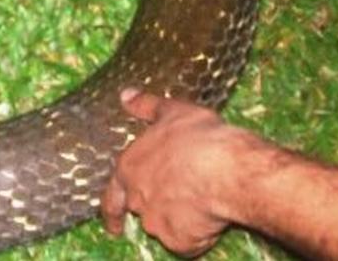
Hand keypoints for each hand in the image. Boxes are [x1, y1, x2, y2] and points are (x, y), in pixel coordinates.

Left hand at [100, 89, 260, 256]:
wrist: (226, 170)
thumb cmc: (199, 137)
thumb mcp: (172, 112)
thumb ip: (146, 106)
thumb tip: (126, 95)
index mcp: (129, 168)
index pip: (111, 196)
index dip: (112, 210)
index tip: (113, 225)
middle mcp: (137, 198)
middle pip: (141, 209)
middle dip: (156, 207)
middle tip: (177, 200)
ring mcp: (157, 223)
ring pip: (165, 226)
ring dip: (178, 219)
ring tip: (203, 201)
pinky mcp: (180, 241)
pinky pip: (188, 242)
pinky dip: (198, 235)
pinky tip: (212, 218)